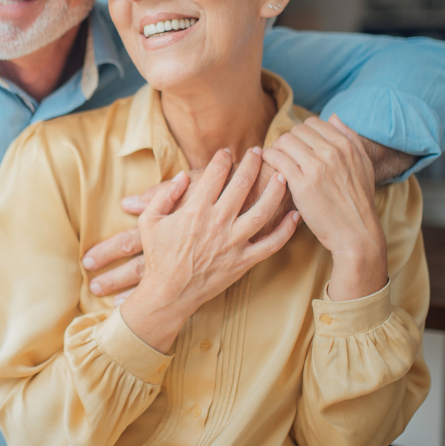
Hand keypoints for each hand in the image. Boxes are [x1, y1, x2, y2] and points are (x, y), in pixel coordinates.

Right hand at [119, 148, 298, 352]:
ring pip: (262, 211)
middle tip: (259, 151)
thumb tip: (182, 176)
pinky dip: (286, 230)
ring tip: (282, 175)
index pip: (215, 175)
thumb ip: (164, 195)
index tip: (228, 151)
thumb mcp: (150, 221)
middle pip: (242, 185)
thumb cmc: (158, 257)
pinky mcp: (244, 261)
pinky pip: (271, 244)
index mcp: (195, 211)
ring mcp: (233, 243)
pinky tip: (294, 215)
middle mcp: (218, 223)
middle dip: (252, 164)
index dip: (223, 159)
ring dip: (275, 191)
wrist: (168, 294)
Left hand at [261, 114, 387, 301]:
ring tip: (277, 161)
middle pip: (296, 131)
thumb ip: (350, 137)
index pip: (313, 123)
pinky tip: (270, 167)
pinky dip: (269, 158)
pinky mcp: (302, 184)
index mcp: (346, 145)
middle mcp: (332, 152)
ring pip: (284, 141)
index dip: (301, 133)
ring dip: (276, 149)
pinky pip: (277, 158)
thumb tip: (332, 117)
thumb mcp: (364, 164)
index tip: (297, 146)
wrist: (356, 232)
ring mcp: (316, 167)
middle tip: (284, 155)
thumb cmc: (358, 200)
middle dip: (287, 141)